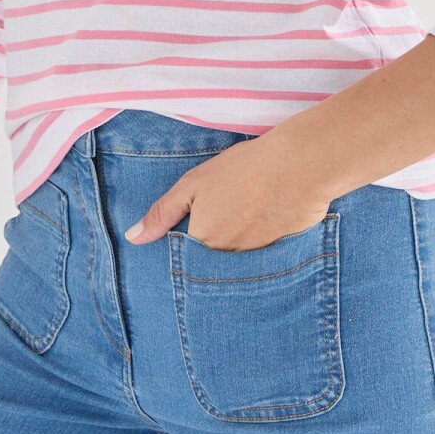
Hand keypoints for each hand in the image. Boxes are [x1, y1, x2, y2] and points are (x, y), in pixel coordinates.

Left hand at [122, 133, 331, 251]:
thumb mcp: (195, 182)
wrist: (301, 166)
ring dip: (234, 253)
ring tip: (245, 221)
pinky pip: (259, 266)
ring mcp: (253, 264)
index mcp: (201, 243)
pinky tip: (264, 226)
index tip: (197, 227)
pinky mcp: (278, 261)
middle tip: (225, 221)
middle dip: (210, 255)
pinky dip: (257, 253)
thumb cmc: (245, 169)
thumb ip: (162, 212)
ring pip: (233, 267)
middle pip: (209, 268)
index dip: (187, 246)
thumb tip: (133, 238)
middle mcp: (225, 261)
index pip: (183, 261)